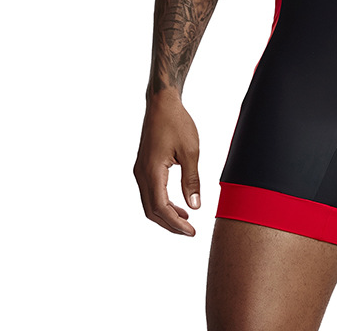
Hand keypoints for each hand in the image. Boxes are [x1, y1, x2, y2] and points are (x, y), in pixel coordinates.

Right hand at [134, 92, 201, 234]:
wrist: (161, 103)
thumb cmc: (177, 123)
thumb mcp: (190, 151)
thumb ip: (191, 180)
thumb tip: (195, 206)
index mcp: (151, 171)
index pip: (161, 207)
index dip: (176, 223)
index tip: (192, 231)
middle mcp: (141, 174)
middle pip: (152, 210)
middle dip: (170, 224)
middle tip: (190, 232)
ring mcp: (140, 171)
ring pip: (149, 203)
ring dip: (166, 215)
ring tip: (186, 220)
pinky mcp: (143, 167)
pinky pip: (150, 192)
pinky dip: (162, 203)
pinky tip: (178, 204)